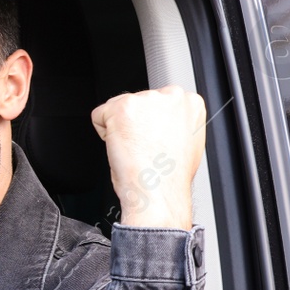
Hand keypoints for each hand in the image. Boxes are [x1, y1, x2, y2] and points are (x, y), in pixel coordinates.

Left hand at [90, 85, 205, 229]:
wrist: (158, 193)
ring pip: (118, 108)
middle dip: (135, 124)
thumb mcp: (185, 143)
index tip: (154, 142)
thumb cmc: (169, 178)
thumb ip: (174, 124)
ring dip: (119, 129)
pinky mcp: (122, 107)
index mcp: (190, 104)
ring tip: (135, 151)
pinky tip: (122, 148)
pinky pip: (99, 116)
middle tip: (143, 149)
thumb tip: (162, 124)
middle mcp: (172, 95)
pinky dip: (104, 133)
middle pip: (137, 103)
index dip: (150, 126)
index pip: (157, 104)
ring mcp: (146, 99)